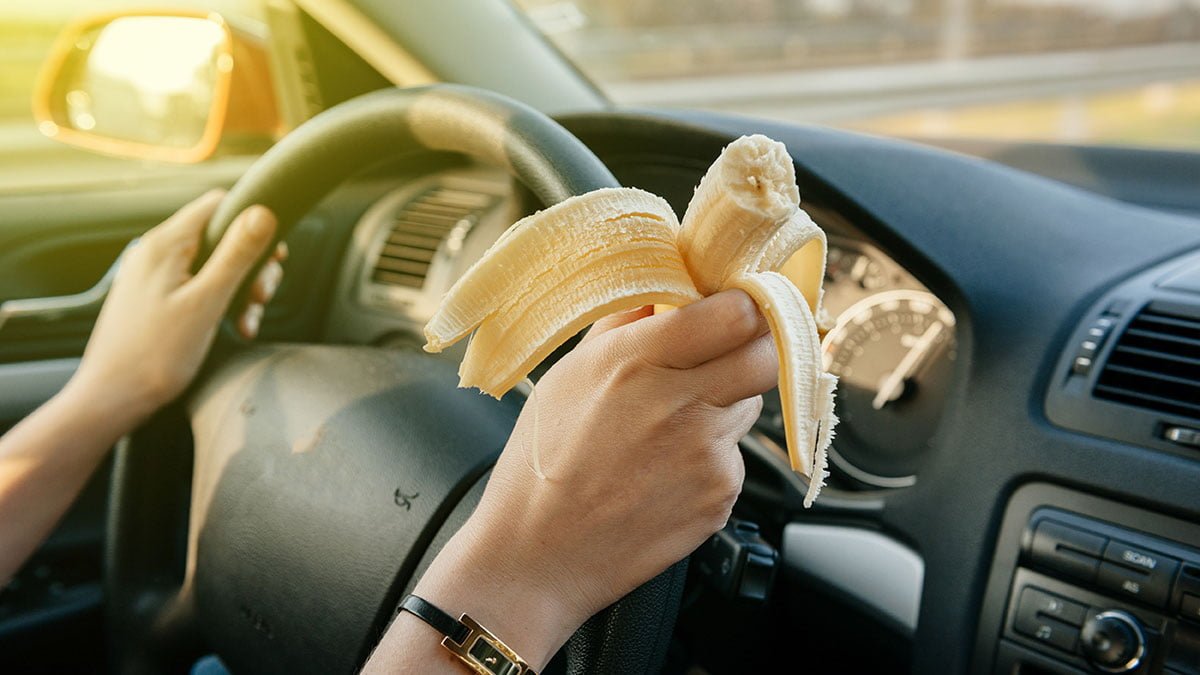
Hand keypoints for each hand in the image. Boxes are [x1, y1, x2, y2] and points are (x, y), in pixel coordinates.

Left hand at [67, 189, 284, 425]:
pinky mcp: (155, 298)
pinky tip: (233, 328)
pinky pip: (198, 286)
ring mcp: (154, 276)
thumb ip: (236, 255)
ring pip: (214, 264)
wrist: (113, 398)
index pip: (219, 204)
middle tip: (261, 297)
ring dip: (240, 289)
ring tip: (247, 321)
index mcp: (165, 245)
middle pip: (221, 236)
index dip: (252, 223)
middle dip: (251, 265)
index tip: (272, 257)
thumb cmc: (156, 355)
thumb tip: (263, 212)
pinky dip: (221, 302)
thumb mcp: (206, 302)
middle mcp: (156, 253)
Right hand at [409, 290, 777, 667]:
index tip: (730, 308)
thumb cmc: (542, 466)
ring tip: (673, 423)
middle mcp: (679, 404)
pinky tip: (667, 468)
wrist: (538, 555)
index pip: (735, 312)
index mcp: (636, 362)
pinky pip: (735, 455)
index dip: (741, 306)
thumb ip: (624, 323)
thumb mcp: (568, 375)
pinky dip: (712, 454)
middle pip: (765, 352)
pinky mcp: (720, 494)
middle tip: (725, 353)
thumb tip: (663, 284)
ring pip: (751, 402)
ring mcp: (706, 453)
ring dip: (727, 400)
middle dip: (753, 346)